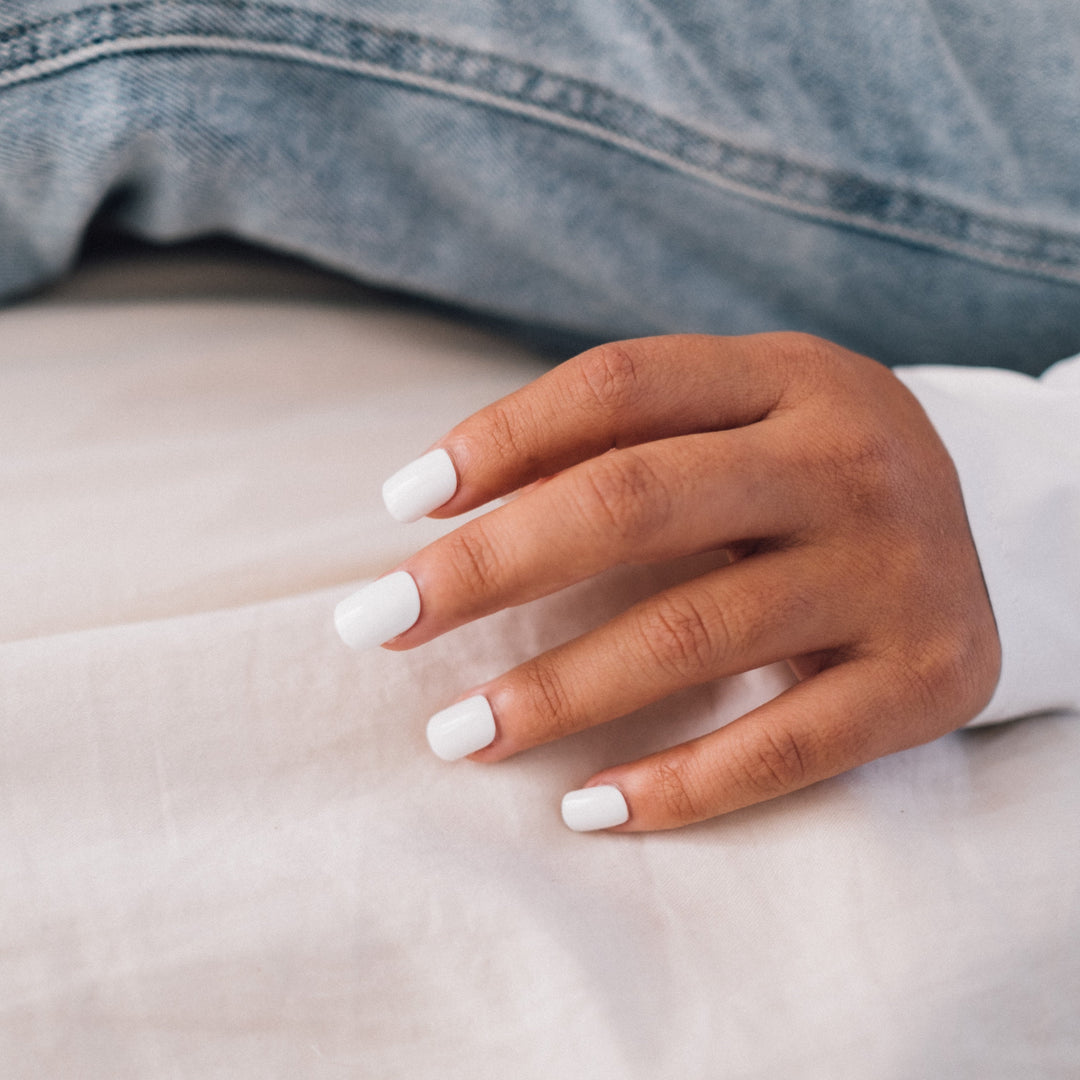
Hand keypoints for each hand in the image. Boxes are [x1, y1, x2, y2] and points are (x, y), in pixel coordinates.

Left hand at [361, 333, 1000, 830]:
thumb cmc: (811, 480)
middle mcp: (850, 459)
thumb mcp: (743, 424)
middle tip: (379, 623)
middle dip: (488, 567)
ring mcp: (897, 569)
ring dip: (555, 693)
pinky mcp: (932, 677)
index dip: (497, 439)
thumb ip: (623, 446)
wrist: (994, 534)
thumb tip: (451, 510)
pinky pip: (785, 745)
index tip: (400, 504)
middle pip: (634, 502)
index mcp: (790, 375)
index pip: (616, 387)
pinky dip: (677, 786)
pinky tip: (585, 807)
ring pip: (693, 633)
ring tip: (458, 733)